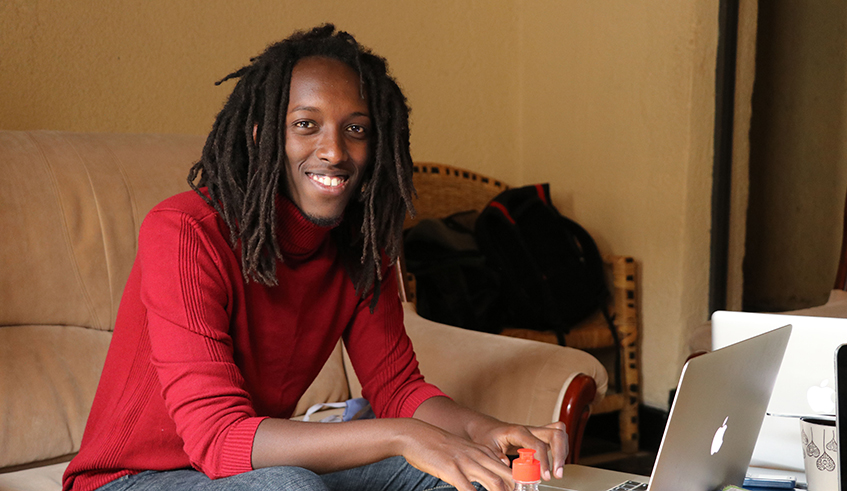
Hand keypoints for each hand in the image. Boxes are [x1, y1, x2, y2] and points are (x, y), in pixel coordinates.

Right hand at [397, 418, 514, 490]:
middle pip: (508, 477)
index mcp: (484, 451)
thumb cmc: (438, 445)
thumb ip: (481, 458)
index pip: (511, 468)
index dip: (523, 484)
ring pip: (494, 484)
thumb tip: (498, 469)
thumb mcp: (465, 449)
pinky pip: (469, 490)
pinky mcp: (451, 470)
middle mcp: (479, 456)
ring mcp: (466, 463)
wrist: (416, 434)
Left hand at [471, 420, 568, 480]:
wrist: (485, 428)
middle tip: (557, 474)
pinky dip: (560, 450)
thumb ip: (497, 457)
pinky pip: (556, 438)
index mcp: (517, 431)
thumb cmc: (486, 436)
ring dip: (563, 452)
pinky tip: (555, 464)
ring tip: (558, 472)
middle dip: (560, 454)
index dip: (544, 460)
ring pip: (559, 433)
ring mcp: (535, 432)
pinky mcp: (538, 437)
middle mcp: (529, 430)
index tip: (545, 476)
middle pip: (555, 433)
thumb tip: (508, 466)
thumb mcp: (486, 447)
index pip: (537, 444)